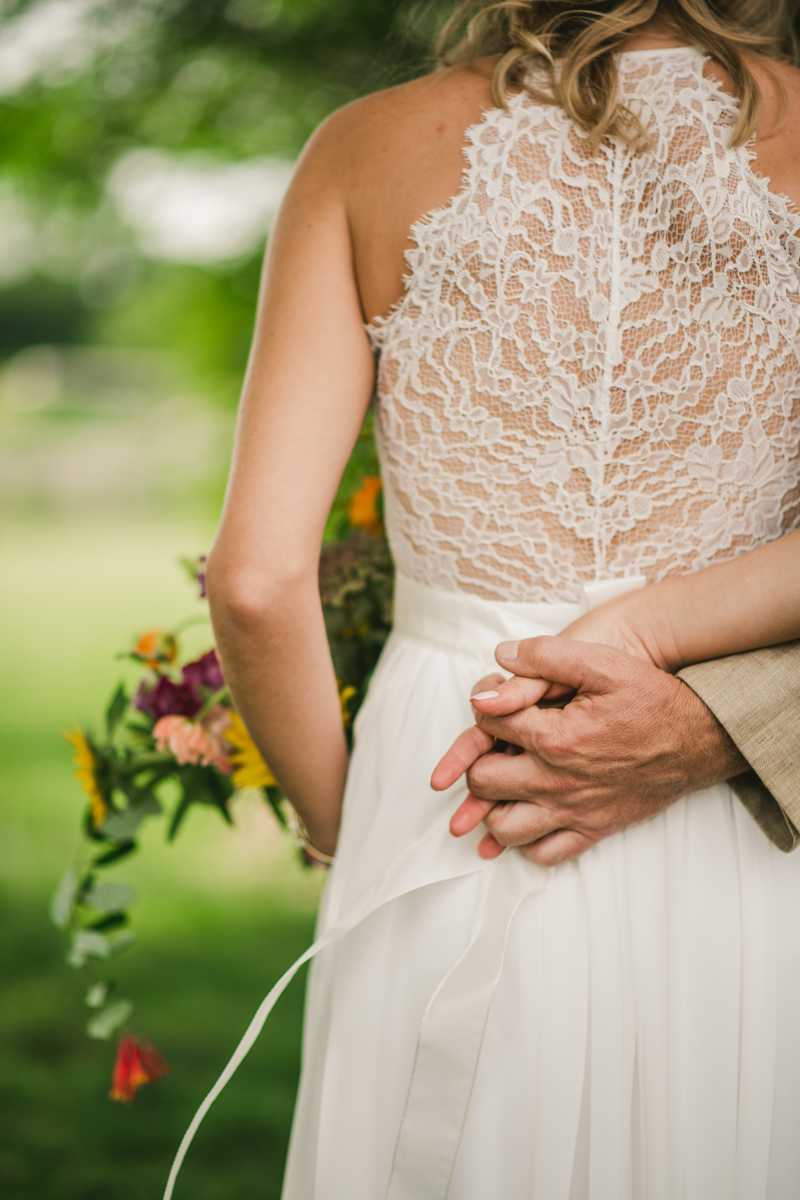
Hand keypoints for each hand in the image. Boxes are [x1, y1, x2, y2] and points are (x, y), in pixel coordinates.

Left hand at [431, 637, 746, 865]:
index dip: (485, 707)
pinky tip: (529, 816)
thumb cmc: (653, 699)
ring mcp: (573, 811)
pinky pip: (543, 854)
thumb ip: (546, 654)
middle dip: (478, 758)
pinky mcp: (592, 830)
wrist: (701, 739)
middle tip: (493, 744)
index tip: (496, 702)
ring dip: (494, 805)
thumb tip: (502, 657)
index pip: (487, 723)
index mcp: (555, 736)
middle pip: (482, 780)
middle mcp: (557, 780)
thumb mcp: (603, 661)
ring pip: (503, 827)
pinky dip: (527, 842)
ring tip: (504, 782)